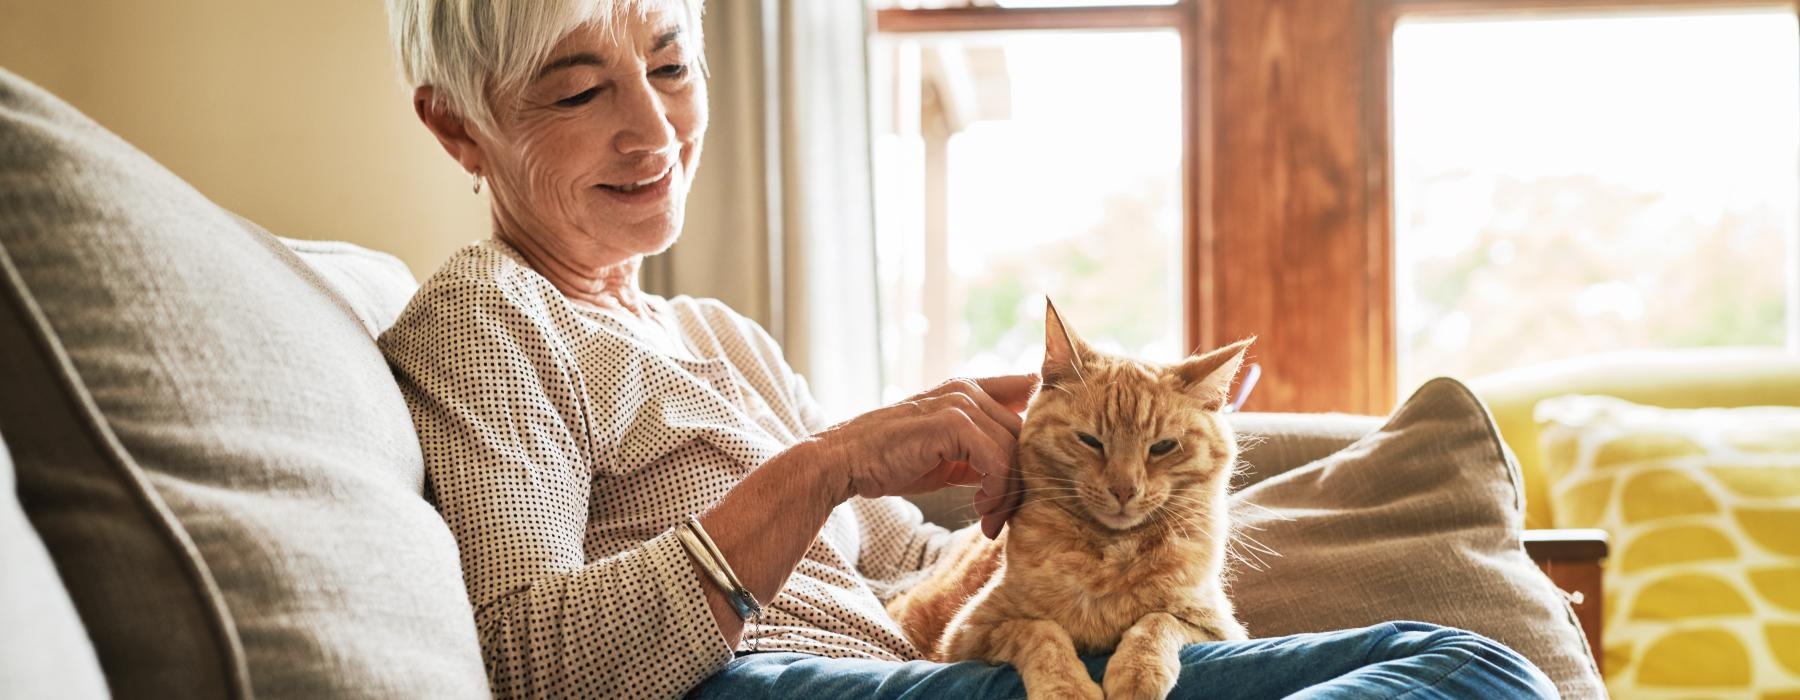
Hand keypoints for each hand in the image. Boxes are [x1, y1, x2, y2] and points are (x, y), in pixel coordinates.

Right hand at [812, 374, 1037, 538]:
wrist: (845, 462)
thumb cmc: (893, 460)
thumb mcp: (949, 454)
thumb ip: (983, 453)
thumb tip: (1020, 475)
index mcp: (969, 390)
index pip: (1027, 391)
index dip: (1043, 423)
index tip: (1040, 466)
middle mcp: (968, 391)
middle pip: (1026, 434)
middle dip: (1022, 480)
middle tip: (1002, 516)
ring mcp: (961, 404)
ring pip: (1015, 451)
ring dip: (1007, 494)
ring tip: (990, 519)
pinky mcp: (953, 424)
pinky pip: (997, 462)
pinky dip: (995, 493)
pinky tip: (981, 510)